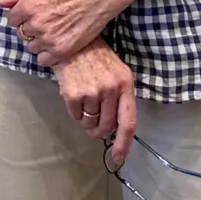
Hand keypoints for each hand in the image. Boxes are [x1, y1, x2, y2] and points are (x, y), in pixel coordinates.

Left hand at [0, 0, 144, 66]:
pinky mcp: (63, 49)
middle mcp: (36, 23)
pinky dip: (47, 55)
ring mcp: (49, 37)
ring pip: (31, 47)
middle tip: (45, 22)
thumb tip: (0, 3)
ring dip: (38, 41)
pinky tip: (56, 44)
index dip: (21, 16)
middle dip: (30, 28)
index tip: (31, 15)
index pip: (12, 19)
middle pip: (21, 33)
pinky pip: (44, 60)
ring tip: (53, 32)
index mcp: (29, 5)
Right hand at [52, 42, 136, 167]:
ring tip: (85, 100)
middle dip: (100, 130)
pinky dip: (75, 112)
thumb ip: (119, 97)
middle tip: (95, 123)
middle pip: (107, 126)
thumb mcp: (116, 72)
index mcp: (125, 84)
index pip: (128, 122)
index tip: (119, 157)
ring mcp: (92, 92)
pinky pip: (75, 116)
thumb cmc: (96, 57)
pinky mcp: (73, 94)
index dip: (124, 143)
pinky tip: (75, 95)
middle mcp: (110, 89)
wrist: (72, 41)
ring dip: (87, 119)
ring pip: (90, 123)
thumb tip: (116, 127)